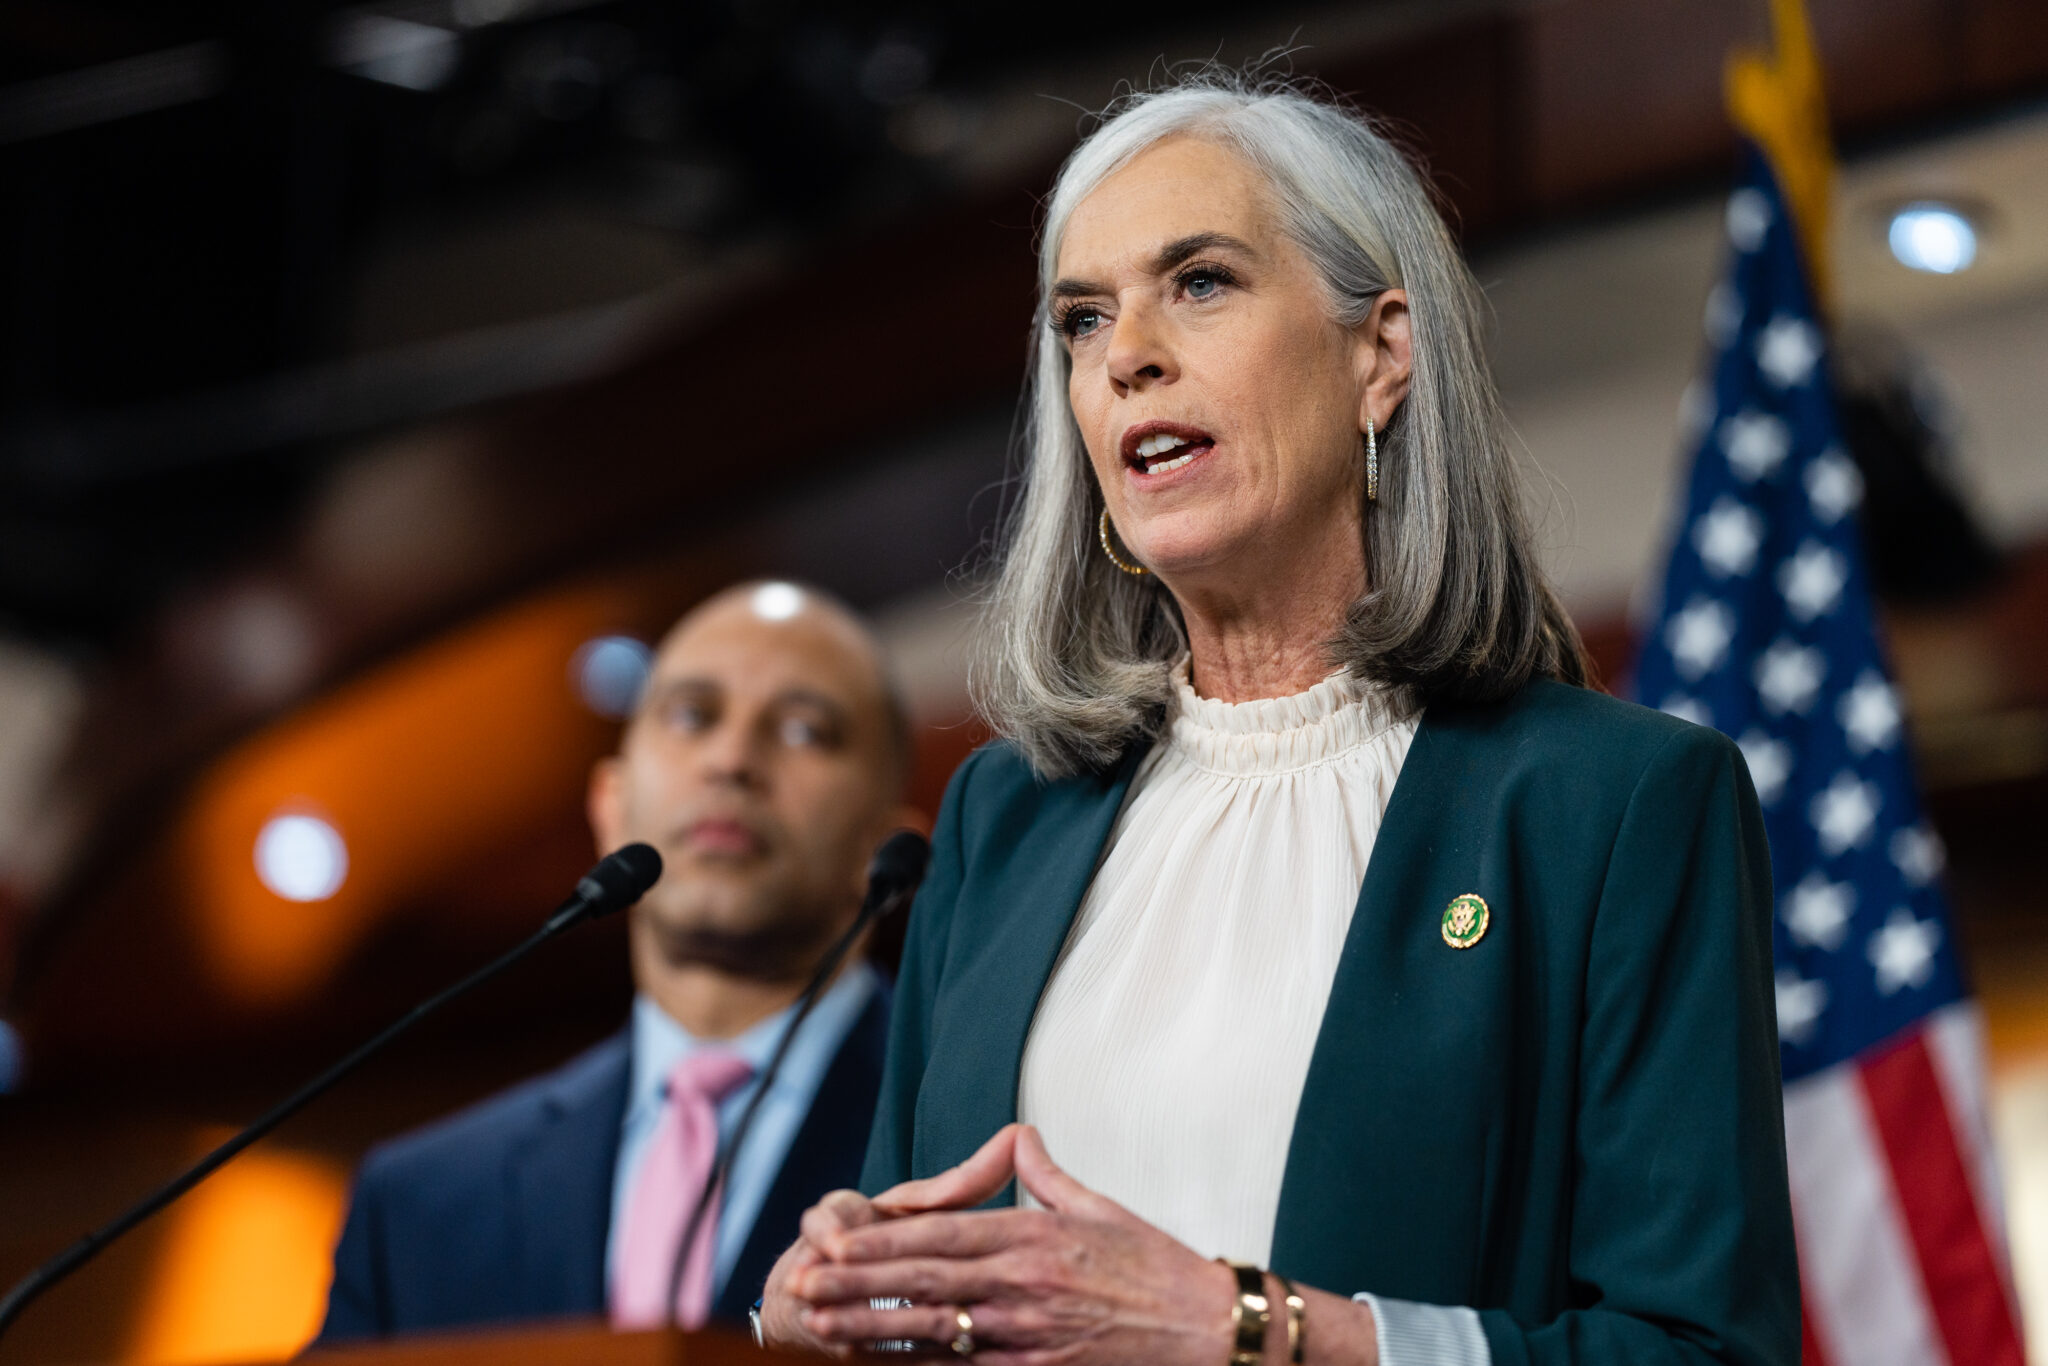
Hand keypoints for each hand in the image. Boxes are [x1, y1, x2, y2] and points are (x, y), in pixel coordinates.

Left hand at [790, 1125, 1237, 1365]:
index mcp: (1031, 1238)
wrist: (1203, 1329)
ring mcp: (1023, 1336)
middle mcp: (1019, 1287)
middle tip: (801, 1284)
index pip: (939, 1236)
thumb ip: (1043, 1174)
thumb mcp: (1097, 1206)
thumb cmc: (1152, 1265)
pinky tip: (879, 1362)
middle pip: (921, 1283)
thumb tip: (1017, 1135)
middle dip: (855, 1285)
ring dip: (869, 1330)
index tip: (831, 1239)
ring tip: (819, 1325)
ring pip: (930, 1332)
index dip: (879, 1240)